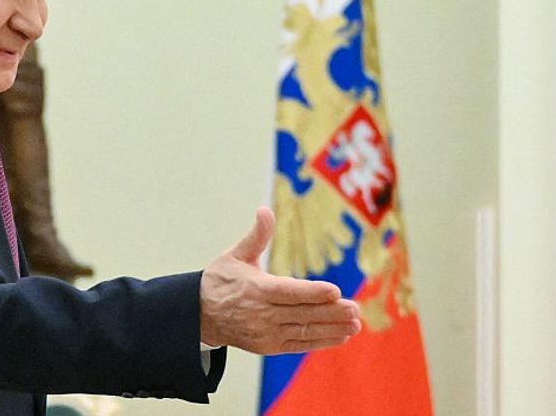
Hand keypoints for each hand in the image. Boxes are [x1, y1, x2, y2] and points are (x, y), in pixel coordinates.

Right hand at [199, 206, 361, 354]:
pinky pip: (299, 344)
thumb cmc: (221, 280)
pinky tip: (340, 336)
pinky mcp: (269, 346)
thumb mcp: (235, 255)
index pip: (288, 292)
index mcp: (255, 288)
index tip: (335, 291)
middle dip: (331, 312)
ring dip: (331, 328)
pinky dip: (320, 341)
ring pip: (304, 330)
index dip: (312, 292)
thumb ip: (256, 236)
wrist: (200, 315)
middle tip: (355, 309)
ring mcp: (266, 333)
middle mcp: (261, 313)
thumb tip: (264, 210)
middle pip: (302, 313)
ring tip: (355, 324)